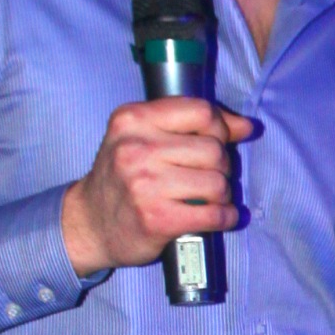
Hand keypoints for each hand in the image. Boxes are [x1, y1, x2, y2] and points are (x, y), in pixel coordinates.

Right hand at [61, 98, 251, 273]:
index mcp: (133, 120)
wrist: (88, 223)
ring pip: (217, 182)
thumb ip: (190, 125)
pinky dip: (226, 217)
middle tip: (211, 176)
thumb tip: (246, 126)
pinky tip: (222, 217)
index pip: (200, 111)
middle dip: (222, 165)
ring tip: (212, 198)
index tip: (218, 141)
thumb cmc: (121, 178)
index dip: (220, 127)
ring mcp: (146, 185)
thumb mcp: (142, 138)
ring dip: (223, 194)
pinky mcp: (157, 219)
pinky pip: (213, 214)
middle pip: (213, 148)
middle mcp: (136, 149)